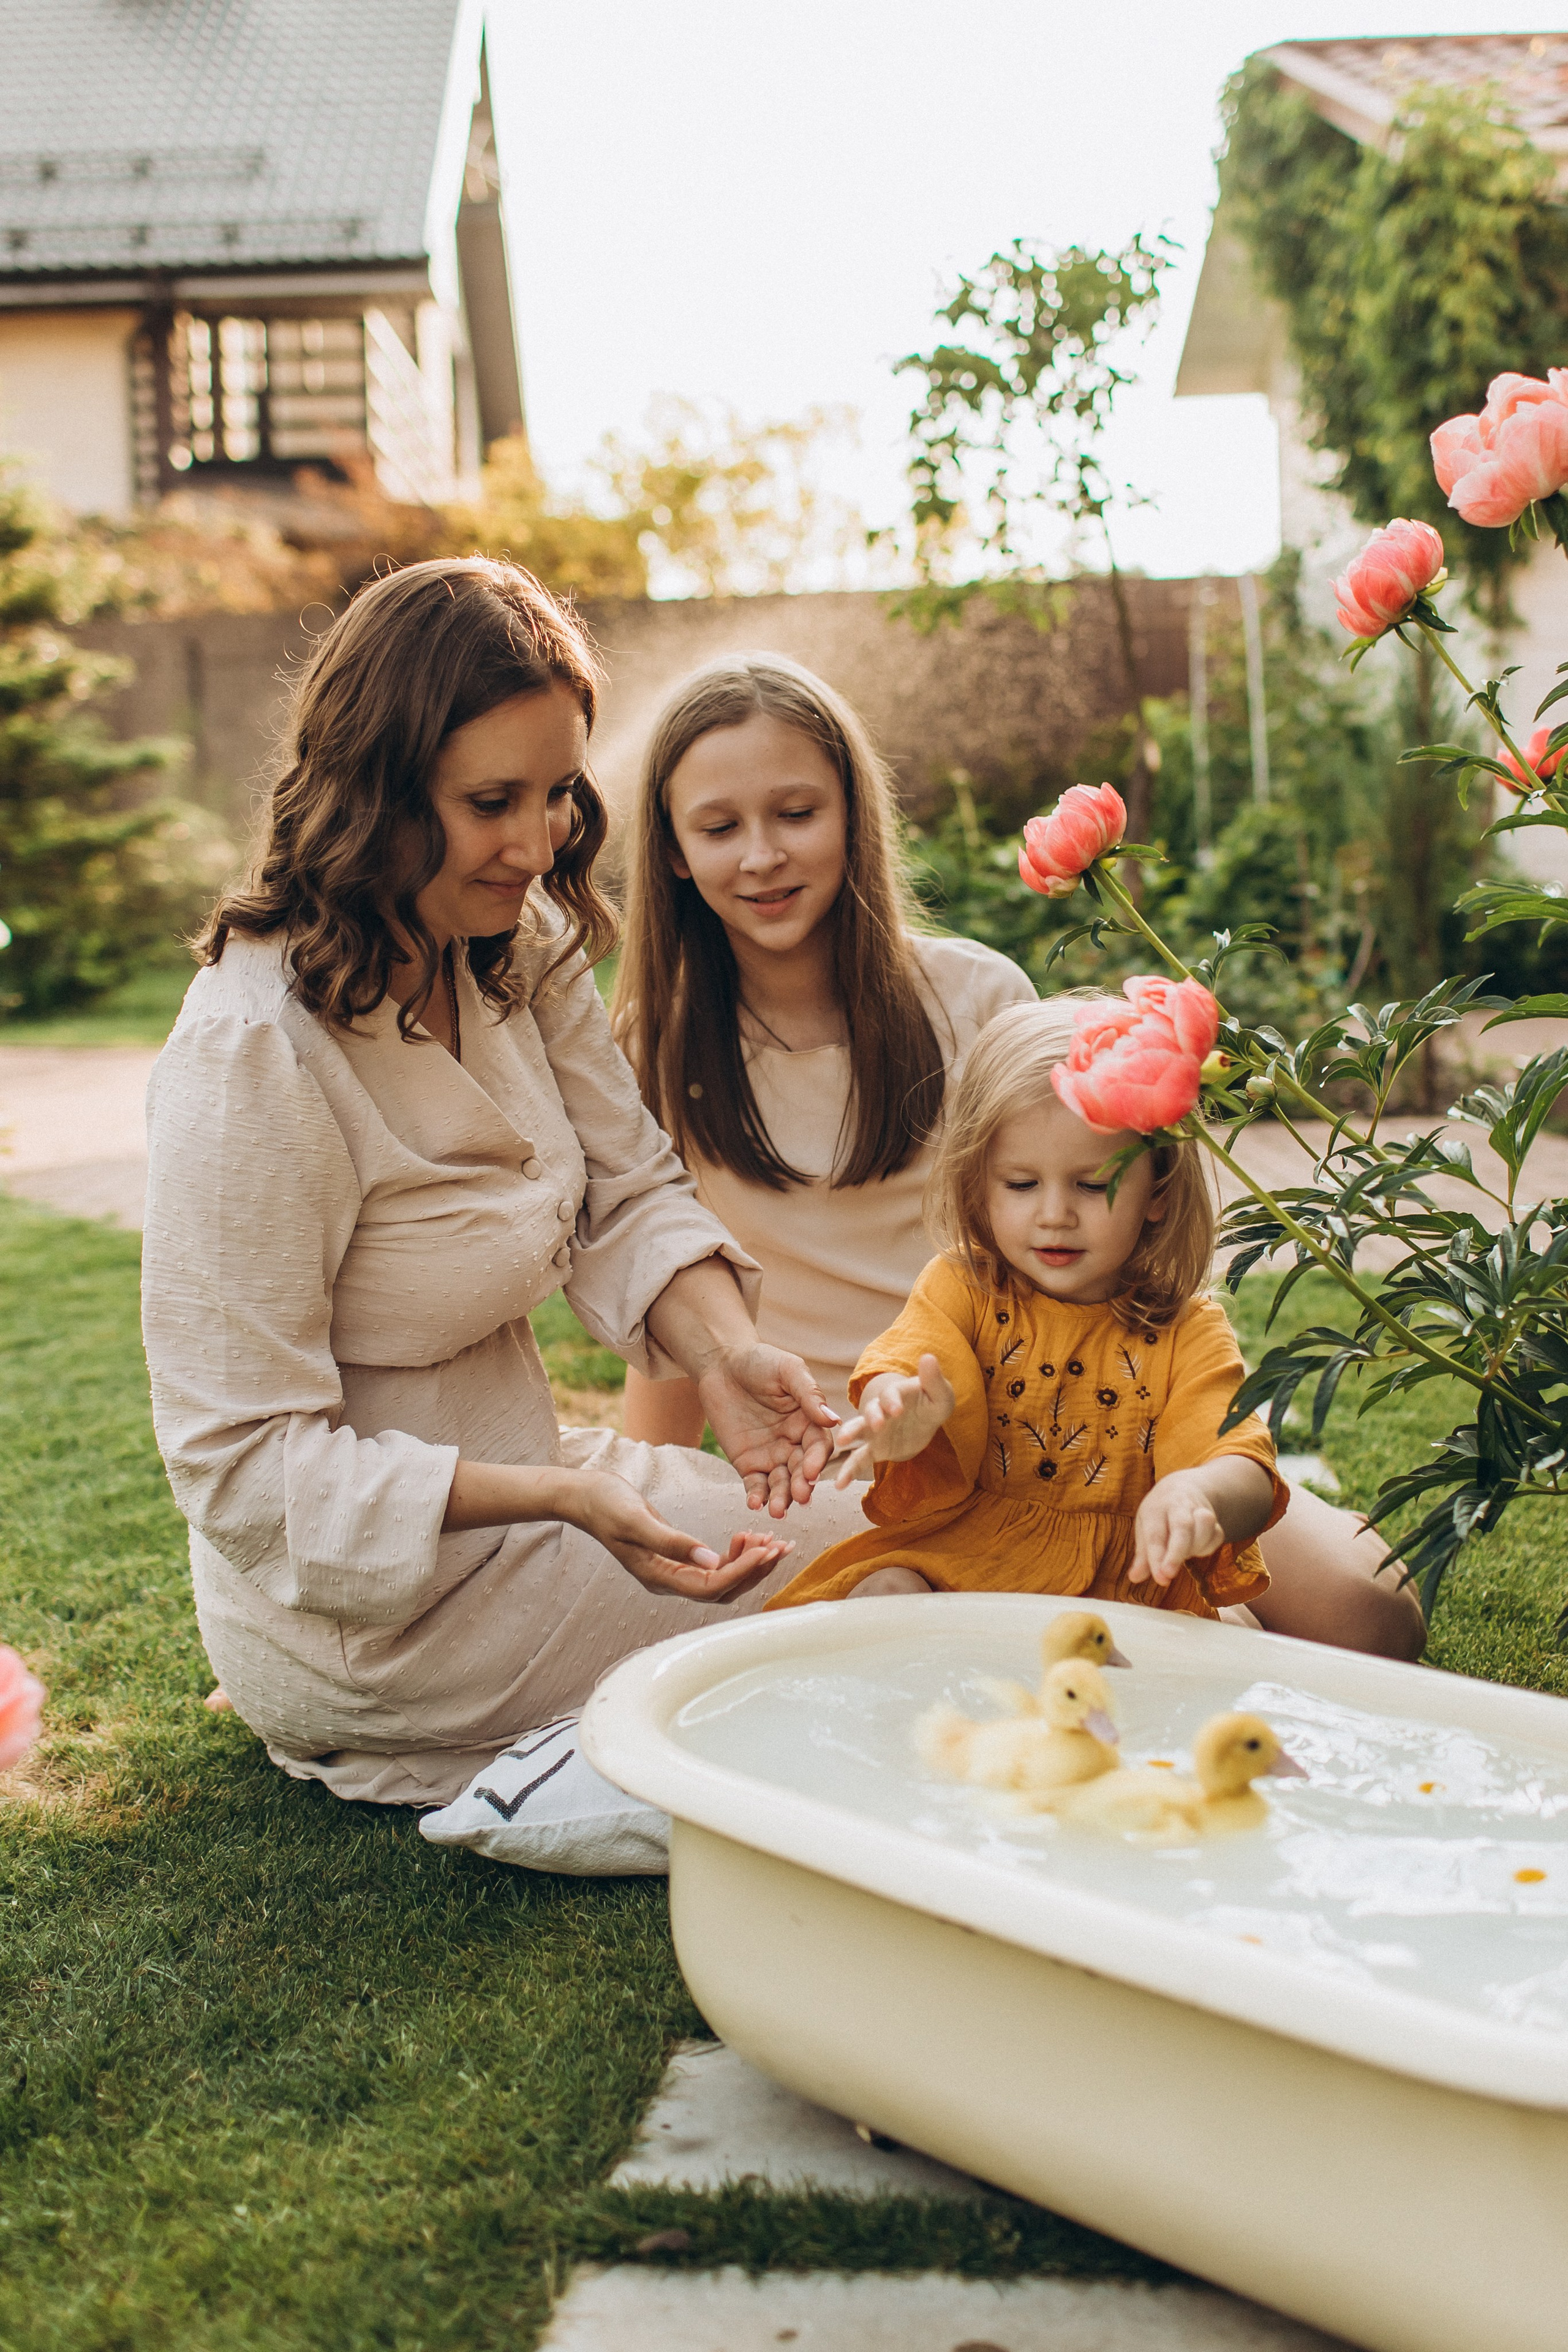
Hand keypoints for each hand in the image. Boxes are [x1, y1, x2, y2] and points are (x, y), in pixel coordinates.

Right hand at [566, 1467, 792, 1599]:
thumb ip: (672, 1542)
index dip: (741, 1571)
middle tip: (782, 1547)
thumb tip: (712, 1560)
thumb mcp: (636, 1520)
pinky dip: (735, 1553)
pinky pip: (713, 1565)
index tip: (765, 1549)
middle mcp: (668, 1581)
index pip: (710, 1586)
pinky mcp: (676, 1557)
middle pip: (722, 1589)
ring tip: (770, 1539)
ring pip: (721, 1578)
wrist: (585, 1496)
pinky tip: (746, 1535)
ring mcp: (672, 1571)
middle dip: (755, 1570)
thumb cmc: (605, 1504)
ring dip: (749, 1562)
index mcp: (659, 1577)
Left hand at [696, 1344, 839, 1517]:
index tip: (811, 1471)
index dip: (817, 1460)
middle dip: (801, 1484)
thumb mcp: (788, 1370)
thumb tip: (834, 1421)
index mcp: (809, 1422)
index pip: (819, 1446)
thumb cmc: (760, 1361)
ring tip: (777, 1509)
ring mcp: (772, 1455)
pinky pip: (755, 1484)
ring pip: (781, 1483)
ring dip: (781, 1498)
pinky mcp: (748, 1463)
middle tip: (799, 1495)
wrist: (721, 1363)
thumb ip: (809, 1395)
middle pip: (802, 1470)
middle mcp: (794, 1443)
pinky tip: (755, 1503)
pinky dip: (757, 1495)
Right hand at [830, 1354, 954, 1487]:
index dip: (892, 1400)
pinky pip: (859, 1459)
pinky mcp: (874, 1448)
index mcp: (896, 1394)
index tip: (897, 1409)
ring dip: (851, 1435)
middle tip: (875, 1424)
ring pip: (859, 1431)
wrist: (922, 1424)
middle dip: (871, 1416)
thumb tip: (929, 1357)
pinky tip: (839, 1484)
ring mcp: (874, 1430)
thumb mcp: (940, 1395)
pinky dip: (848, 1470)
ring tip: (842, 1443)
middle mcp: (880, 1410)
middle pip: (871, 1410)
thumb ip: (934, 1380)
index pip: (891, 1394)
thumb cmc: (931, 1404)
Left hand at [1131, 1470, 1225, 1587]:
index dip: (1157, 1557)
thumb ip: (1142, 1556)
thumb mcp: (1145, 1529)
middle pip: (1182, 1527)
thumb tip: (1135, 1578)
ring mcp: (1198, 1510)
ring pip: (1204, 1528)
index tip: (1161, 1578)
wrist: (1184, 1488)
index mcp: (1156, 1509)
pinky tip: (1196, 1548)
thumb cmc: (1159, 1515)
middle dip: (1177, 1553)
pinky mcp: (1215, 1520)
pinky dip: (1207, 1547)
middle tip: (1169, 1575)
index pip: (1155, 1534)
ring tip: (1184, 1554)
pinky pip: (1216, 1536)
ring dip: (1195, 1548)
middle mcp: (1178, 1506)